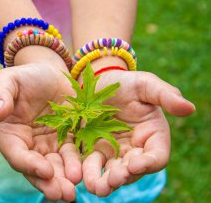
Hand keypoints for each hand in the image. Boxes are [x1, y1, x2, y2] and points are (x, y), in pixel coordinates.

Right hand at [0, 62, 81, 201]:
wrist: (50, 73)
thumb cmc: (26, 76)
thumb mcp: (9, 79)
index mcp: (11, 134)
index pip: (16, 154)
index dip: (28, 164)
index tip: (45, 170)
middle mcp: (29, 145)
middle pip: (36, 169)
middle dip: (48, 183)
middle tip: (62, 194)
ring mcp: (49, 146)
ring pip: (56, 168)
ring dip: (63, 181)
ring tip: (74, 190)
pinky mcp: (68, 142)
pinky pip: (73, 157)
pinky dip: (78, 167)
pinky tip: (86, 173)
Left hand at [81, 70, 194, 196]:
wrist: (99, 80)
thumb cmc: (127, 82)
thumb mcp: (146, 84)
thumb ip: (166, 95)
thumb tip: (189, 108)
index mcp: (152, 136)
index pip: (156, 156)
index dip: (149, 163)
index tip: (137, 163)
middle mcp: (133, 148)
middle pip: (132, 170)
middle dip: (124, 176)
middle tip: (114, 179)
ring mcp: (112, 150)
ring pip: (110, 171)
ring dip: (104, 181)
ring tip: (97, 187)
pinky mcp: (92, 148)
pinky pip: (90, 163)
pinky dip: (86, 171)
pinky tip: (78, 176)